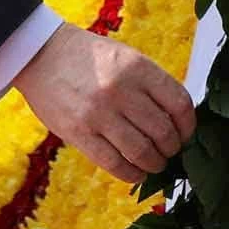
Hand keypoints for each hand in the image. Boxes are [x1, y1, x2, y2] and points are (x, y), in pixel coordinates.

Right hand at [13, 22, 196, 184]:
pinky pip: (114, 163)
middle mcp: (120, 90)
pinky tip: (136, 172)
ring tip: (155, 164)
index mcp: (137, 67)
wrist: (40, 55)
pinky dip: (131, 173)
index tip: (185, 134)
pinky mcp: (78, 133)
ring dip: (155, 164)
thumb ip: (150, 85)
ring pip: (142, 151)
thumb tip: (177, 122)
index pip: (179, 103)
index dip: (188, 125)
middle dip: (172, 148)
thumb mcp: (126, 58)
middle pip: (163, 131)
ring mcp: (98, 113)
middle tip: (170, 152)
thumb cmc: (89, 58)